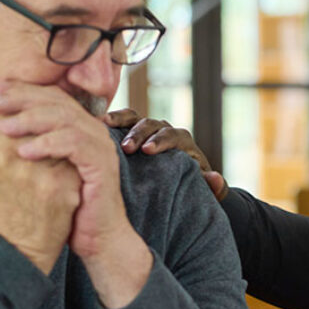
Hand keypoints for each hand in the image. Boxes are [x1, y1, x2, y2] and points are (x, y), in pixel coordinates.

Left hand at [0, 82, 151, 307]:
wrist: (96, 236)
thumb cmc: (68, 205)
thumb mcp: (44, 169)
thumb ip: (31, 143)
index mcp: (80, 128)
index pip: (52, 97)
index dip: (23, 91)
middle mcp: (93, 132)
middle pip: (59, 101)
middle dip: (24, 98)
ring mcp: (100, 147)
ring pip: (66, 118)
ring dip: (32, 119)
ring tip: (4, 128)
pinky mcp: (102, 164)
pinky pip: (75, 143)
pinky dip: (48, 144)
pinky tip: (24, 151)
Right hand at [106, 108, 227, 200]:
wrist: (182, 181)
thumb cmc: (194, 187)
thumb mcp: (207, 191)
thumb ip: (216, 187)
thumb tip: (214, 178)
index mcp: (183, 142)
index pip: (173, 136)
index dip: (161, 141)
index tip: (148, 151)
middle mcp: (164, 131)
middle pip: (152, 124)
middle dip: (139, 134)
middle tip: (127, 147)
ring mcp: (146, 129)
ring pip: (134, 117)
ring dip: (120, 121)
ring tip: (103, 125)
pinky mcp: (130, 132)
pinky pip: (120, 121)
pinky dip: (109, 121)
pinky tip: (92, 124)